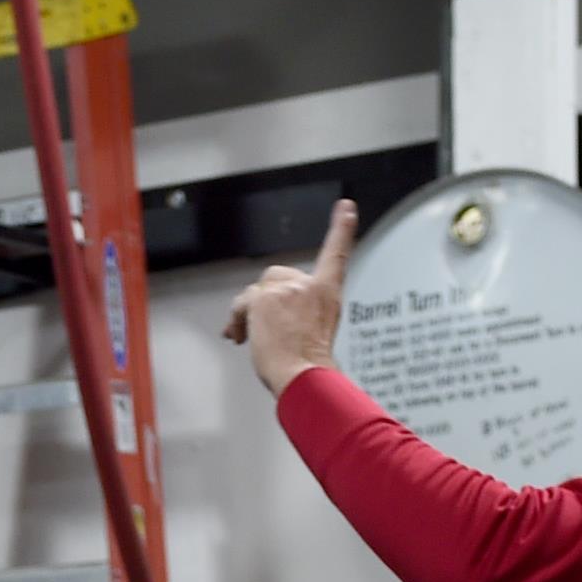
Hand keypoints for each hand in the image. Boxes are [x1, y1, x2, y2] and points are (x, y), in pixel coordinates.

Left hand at [222, 197, 357, 394]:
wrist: (303, 374)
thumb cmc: (309, 363)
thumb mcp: (319, 332)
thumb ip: (303, 313)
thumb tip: (269, 317)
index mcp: (328, 293)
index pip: (336, 254)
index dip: (341, 229)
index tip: (346, 207)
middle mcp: (308, 286)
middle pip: (278, 277)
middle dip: (267, 299)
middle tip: (264, 328)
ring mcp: (286, 290)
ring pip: (256, 292)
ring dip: (249, 314)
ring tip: (249, 339)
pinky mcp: (263, 298)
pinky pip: (241, 302)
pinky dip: (236, 317)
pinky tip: (234, 334)